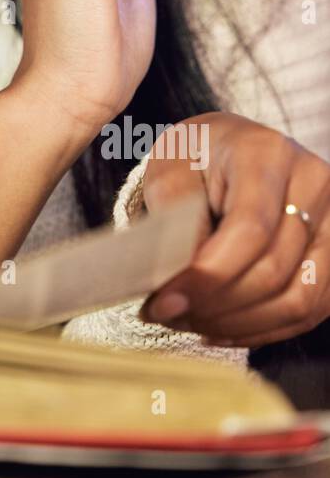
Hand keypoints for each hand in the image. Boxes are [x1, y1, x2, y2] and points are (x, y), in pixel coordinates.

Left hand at [139, 112, 329, 348]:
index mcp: (266, 154)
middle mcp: (312, 183)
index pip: (250, 229)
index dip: (209, 276)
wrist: (226, 147)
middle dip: (216, 306)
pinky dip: (262, 329)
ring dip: (238, 324)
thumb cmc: (195, 157)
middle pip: (274, 270)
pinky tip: (219, 329)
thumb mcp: (169, 173)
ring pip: (298, 299)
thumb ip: (175, 225)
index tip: (165, 302)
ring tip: (190, 322)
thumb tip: (180, 289)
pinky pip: (310, 309)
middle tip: (166, 315)